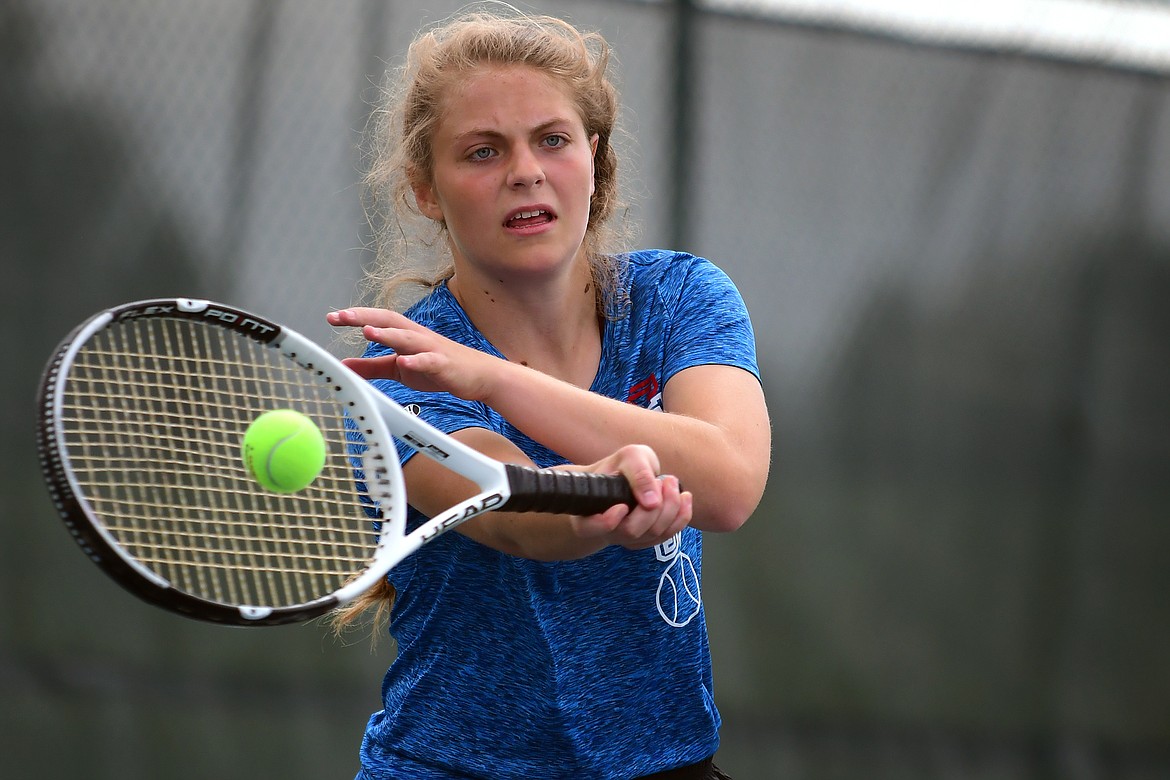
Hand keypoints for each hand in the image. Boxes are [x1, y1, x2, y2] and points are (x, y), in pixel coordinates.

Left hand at [328, 307, 498, 399]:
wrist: (478, 376)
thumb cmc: (439, 368)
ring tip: (367, 332)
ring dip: (387, 334)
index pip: (377, 320)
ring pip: (407, 337)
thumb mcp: (399, 368)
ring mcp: (432, 349)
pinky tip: (404, 362)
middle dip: (365, 317)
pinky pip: (429, 361)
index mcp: (405, 335)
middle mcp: (417, 336)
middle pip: (389, 321)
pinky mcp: (444, 365)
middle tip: (341, 316)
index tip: (332, 317)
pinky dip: (416, 361)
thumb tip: (344, 365)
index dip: (355, 317)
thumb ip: (371, 367)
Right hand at [568, 445, 692, 549]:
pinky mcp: (647, 540)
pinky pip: (668, 535)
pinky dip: (681, 516)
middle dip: (653, 505)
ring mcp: (627, 538)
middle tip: (661, 481)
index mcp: (587, 511)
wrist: (627, 476)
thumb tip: (651, 502)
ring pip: (652, 534)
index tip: (621, 505)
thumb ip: (638, 472)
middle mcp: (605, 531)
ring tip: (670, 482)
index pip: (589, 528)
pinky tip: (685, 497)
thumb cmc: (623, 466)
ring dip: (670, 507)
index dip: (606, 521)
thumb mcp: (629, 457)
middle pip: (631, 530)